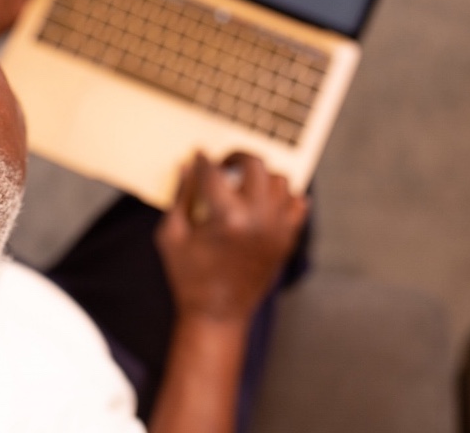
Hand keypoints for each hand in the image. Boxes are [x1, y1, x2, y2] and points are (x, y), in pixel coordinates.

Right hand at [154, 152, 307, 324]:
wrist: (217, 314)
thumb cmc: (189, 278)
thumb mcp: (172, 236)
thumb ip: (180, 196)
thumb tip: (187, 167)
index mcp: (226, 217)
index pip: (214, 172)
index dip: (203, 159)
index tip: (198, 154)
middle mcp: (257, 220)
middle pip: (255, 165)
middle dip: (237, 157)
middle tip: (225, 163)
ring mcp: (276, 231)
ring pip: (280, 181)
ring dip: (261, 176)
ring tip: (244, 182)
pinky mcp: (285, 241)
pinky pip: (297, 206)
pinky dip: (285, 197)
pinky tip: (267, 200)